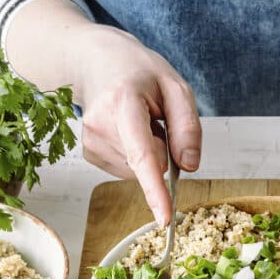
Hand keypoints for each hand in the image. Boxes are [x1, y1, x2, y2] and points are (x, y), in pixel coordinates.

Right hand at [78, 26, 200, 225]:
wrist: (98, 62)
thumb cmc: (138, 72)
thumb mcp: (176, 87)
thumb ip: (188, 127)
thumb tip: (189, 166)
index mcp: (123, 104)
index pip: (142, 154)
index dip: (155, 189)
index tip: (163, 216)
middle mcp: (100, 126)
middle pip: (149, 163)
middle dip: (163, 147)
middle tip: (153, 116)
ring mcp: (91, 142)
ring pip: (139, 169)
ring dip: (149, 149)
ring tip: (138, 119)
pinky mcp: (90, 154)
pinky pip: (129, 169)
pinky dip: (136, 155)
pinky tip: (127, 130)